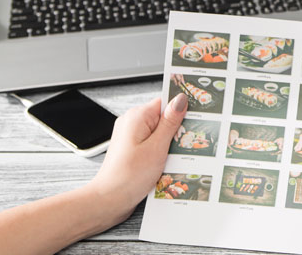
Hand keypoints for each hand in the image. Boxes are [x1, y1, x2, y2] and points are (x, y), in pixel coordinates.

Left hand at [84, 94, 187, 225]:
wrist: (108, 200)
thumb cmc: (128, 176)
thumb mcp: (157, 147)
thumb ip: (170, 122)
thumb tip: (181, 100)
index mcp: (137, 116)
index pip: (167, 101)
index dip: (182, 110)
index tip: (193, 120)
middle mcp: (132, 122)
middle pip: (164, 117)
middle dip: (176, 131)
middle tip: (179, 146)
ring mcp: (131, 136)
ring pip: (160, 132)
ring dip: (169, 144)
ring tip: (168, 158)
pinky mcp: (133, 148)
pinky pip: (153, 143)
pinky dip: (161, 152)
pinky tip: (163, 164)